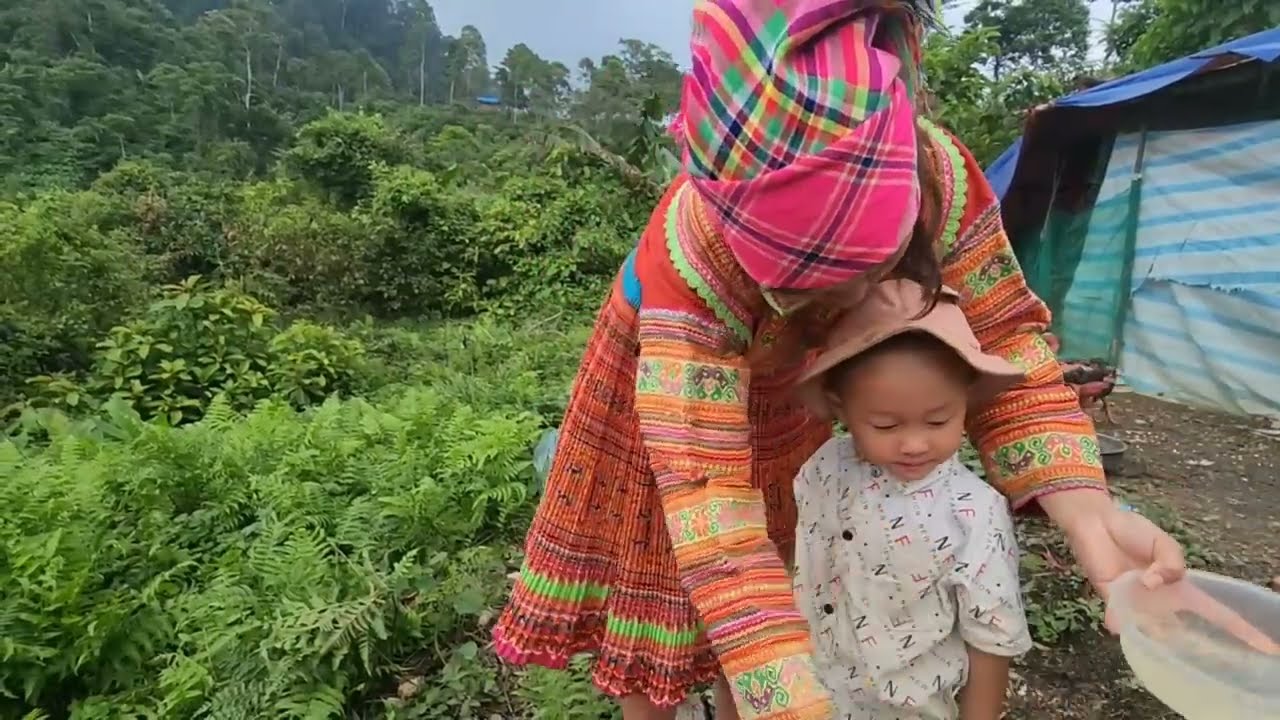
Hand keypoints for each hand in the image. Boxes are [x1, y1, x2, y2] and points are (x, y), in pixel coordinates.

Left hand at [1042, 490, 1278, 653]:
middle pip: (1182, 631)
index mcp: (1182, 588)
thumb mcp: (1163, 542)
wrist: (1097, 521)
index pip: (1216, 612)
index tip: (1267, 648)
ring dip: (1153, 629)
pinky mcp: (1111, 598)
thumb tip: (1155, 584)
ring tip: (1157, 633)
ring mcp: (1138, 603)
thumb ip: (1170, 562)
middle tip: (1202, 660)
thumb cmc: (1132, 530)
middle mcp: (1162, 602)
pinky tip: (1118, 623)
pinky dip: (1119, 620)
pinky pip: (1120, 616)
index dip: (1240, 630)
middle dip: (1192, 646)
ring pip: (1152, 628)